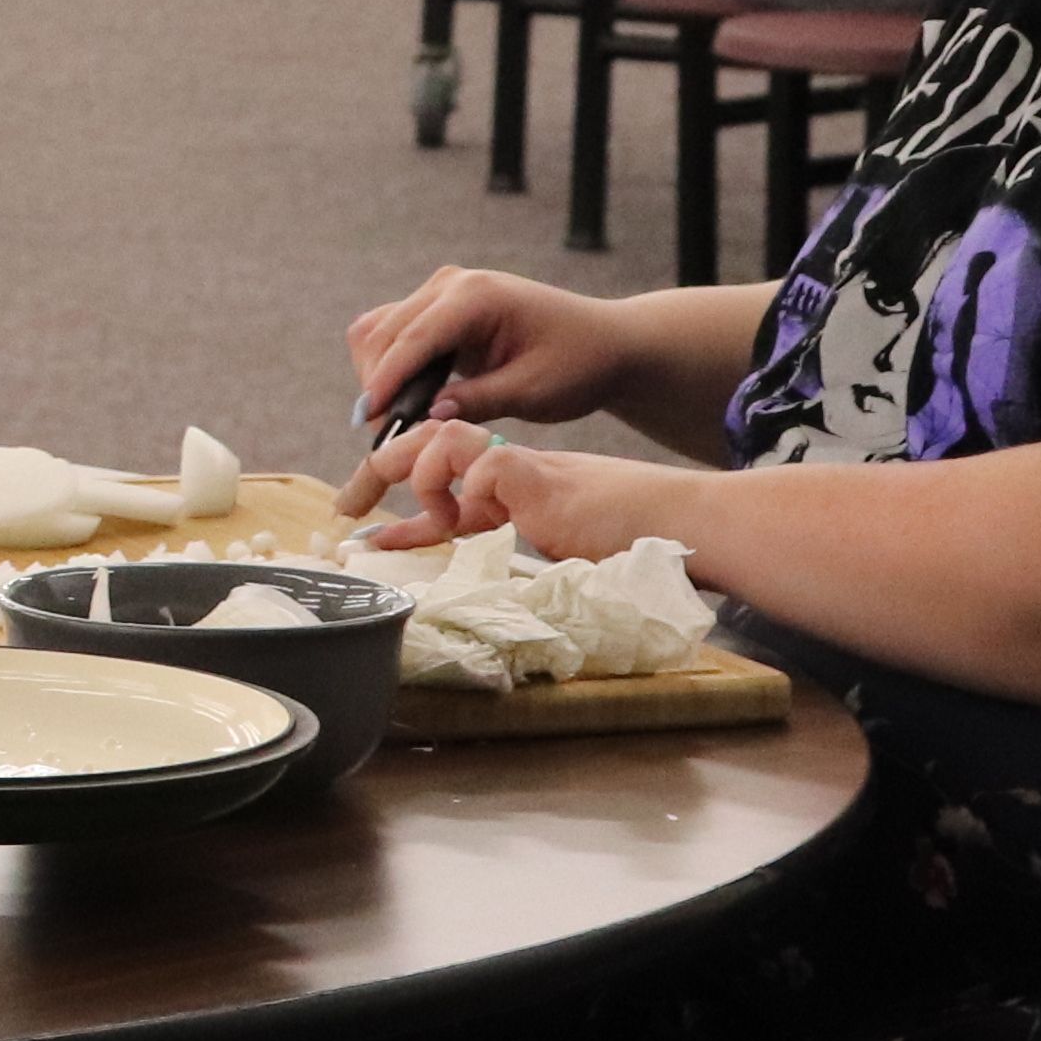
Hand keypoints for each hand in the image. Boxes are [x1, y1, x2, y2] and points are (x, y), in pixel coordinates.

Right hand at [339, 266, 646, 475]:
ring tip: (394, 421)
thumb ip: (478, 400)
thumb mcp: (533, 391)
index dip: (386, 380)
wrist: (604, 343)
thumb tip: (426, 416)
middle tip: (384, 436)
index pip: (414, 338)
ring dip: (377, 375)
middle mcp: (451, 284)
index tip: (368, 420)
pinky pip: (394, 336)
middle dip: (376, 383)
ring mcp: (441, 293)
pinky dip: (389, 368)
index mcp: (476, 296)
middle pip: (384, 331)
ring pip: (379, 331)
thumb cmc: (578, 364)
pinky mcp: (438, 310)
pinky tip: (404, 402)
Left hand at [342, 427, 703, 564]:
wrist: (693, 525)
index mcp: (521, 489)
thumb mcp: (566, 557)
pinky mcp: (541, 477)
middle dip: (381, 469)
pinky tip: (470, 516)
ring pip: (446, 439)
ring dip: (420, 473)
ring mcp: (529, 468)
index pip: (448, 479)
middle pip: (433, 442)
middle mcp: (517, 470)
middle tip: (347, 507)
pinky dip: (462, 486)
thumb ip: (526, 563)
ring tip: (427, 514)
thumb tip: (490, 602)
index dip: (406, 505)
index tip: (373, 536)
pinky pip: (482, 463)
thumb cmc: (645, 546)